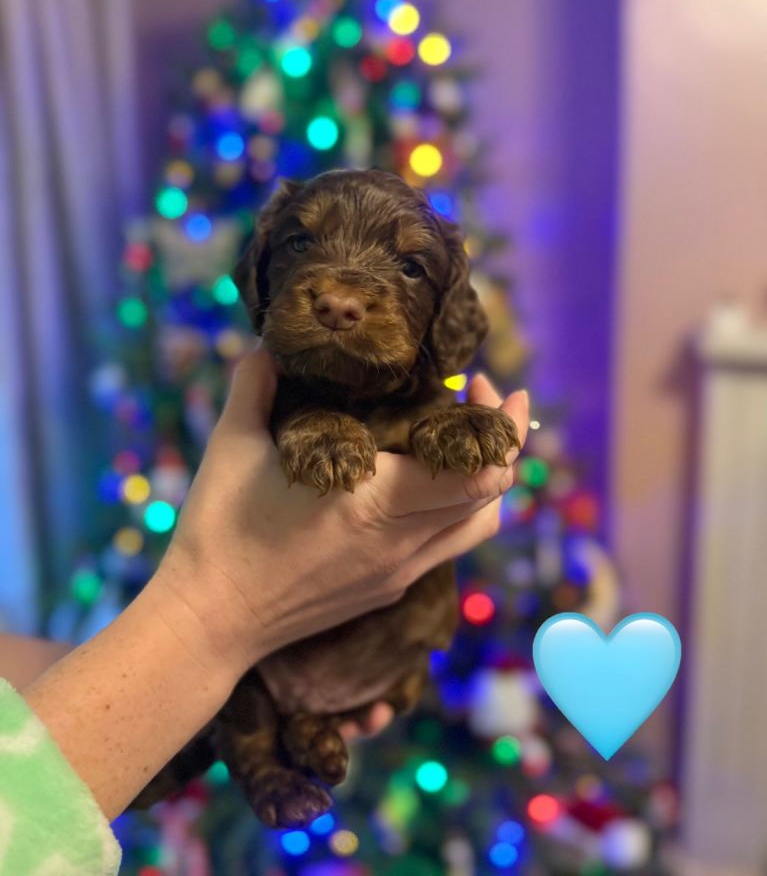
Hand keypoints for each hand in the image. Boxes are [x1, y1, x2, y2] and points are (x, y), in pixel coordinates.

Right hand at [156, 350, 529, 679]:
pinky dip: (455, 509)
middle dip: (501, 441)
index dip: (498, 426)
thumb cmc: (219, 531)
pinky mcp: (387, 590)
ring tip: (468, 441)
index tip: (484, 384)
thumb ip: (255, 384)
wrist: (209, 622)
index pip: (477, 474)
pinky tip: (424, 483)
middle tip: (477, 398)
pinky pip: (444, 547)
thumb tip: (270, 342)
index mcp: (374, 503)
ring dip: (487, 481)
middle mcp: (400, 543)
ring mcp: (398, 572)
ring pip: (476, 527)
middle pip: (491, 496)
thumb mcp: (232, 446)